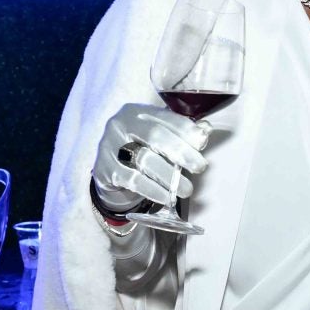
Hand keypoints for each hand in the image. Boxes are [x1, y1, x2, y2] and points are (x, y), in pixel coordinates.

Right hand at [92, 102, 208, 211]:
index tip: (202, 143)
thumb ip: (181, 133)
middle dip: (181, 152)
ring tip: (186, 189)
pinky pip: (133, 180)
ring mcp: (109, 146)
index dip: (186, 130)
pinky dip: (153, 190)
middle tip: (199, 167)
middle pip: (155, 136)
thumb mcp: (158, 137)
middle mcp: (120, 124)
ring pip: (144, 159)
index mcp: (137, 112)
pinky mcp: (105, 170)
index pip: (165, 117)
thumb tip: (205, 130)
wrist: (110, 172)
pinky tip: (167, 197)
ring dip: (170, 176)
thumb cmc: (140, 150)